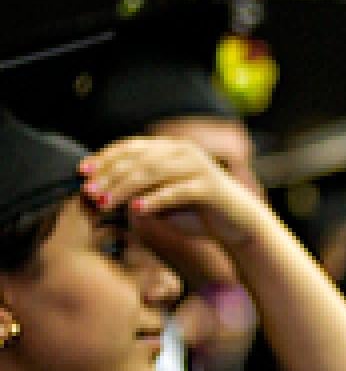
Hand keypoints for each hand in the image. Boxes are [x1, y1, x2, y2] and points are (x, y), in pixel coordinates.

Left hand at [79, 137, 267, 255]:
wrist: (237, 224)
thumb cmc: (197, 211)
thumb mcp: (162, 198)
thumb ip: (138, 191)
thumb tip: (101, 192)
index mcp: (171, 148)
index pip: (131, 147)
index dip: (105, 157)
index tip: (83, 173)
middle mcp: (184, 151)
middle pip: (138, 158)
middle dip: (110, 175)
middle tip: (90, 192)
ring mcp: (198, 167)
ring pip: (153, 172)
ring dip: (125, 188)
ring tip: (106, 203)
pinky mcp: (209, 187)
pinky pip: (177, 191)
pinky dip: (155, 200)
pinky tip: (137, 209)